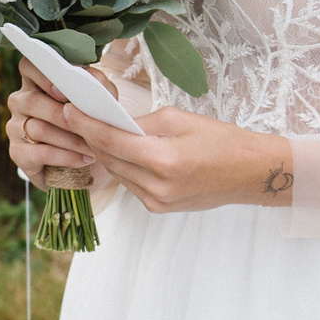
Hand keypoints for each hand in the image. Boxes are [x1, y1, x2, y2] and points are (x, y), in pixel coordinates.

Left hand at [4, 61, 292, 213]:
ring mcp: (157, 201)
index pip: (111, 141)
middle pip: (109, 159)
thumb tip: (112, 123)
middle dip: (91, 137)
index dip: (85, 125)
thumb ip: (141, 123)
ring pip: (117, 173)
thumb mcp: (179, 119)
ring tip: (96, 132)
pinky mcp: (159, 208)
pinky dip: (123, 167)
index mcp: (163, 160)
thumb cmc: (221, 140)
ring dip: (106, 154)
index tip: (68, 111)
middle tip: (77, 117)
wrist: (251, 173)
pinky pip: (130, 184)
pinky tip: (123, 152)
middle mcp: (156, 186)